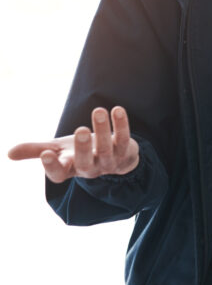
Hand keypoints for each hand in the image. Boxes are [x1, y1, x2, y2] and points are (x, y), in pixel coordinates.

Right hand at [8, 106, 138, 182]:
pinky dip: (122, 124)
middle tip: (80, 129)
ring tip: (98, 110)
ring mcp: (109, 161)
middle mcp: (89, 168)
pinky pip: (125, 138)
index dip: (52, 167)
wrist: (114, 158)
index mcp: (70, 169)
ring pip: (106, 148)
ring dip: (103, 129)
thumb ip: (35, 150)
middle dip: (83, 147)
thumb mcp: (57, 150)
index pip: (58, 175)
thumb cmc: (79, 152)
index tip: (46, 154)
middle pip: (85, 162)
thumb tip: (8, 154)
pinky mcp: (125, 151)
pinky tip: (117, 109)